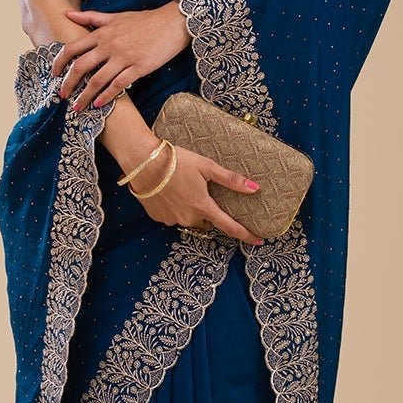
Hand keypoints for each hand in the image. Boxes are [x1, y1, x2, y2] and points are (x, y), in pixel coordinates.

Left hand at [52, 2, 190, 110]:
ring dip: (84, 96)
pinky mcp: (139, 67)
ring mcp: (124, 57)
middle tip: (62, 96)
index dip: (59, 62)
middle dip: (68, 83)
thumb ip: (91, 17)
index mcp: (102, 33)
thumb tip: (67, 13)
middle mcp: (109, 45)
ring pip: (97, 80)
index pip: (72, 48)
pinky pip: (118, 85)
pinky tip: (99, 105)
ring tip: (77, 107)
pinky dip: (107, 96)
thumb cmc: (144, 20)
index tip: (54, 74)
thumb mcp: (116, 16)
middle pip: (81, 67)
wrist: (173, 22)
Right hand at [127, 143, 264, 245]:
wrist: (143, 162)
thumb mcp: (206, 167)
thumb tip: (254, 188)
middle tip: (199, 189)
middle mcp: (188, 217)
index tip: (259, 241)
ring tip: (180, 186)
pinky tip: (168, 191)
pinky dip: (173, 206)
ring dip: (188, 207)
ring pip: (188, 217)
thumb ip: (231, 180)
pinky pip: (172, 215)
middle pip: (205, 219)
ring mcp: (171, 219)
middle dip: (206, 209)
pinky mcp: (157, 217)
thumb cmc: (176, 161)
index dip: (246, 234)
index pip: (230, 226)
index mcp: (203, 206)